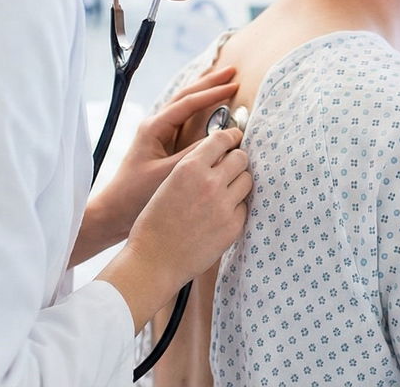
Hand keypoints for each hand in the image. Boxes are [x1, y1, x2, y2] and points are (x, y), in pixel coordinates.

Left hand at [73, 67, 237, 264]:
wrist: (113, 212)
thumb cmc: (135, 195)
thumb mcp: (167, 174)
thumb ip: (193, 155)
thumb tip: (220, 139)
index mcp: (154, 128)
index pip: (187, 103)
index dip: (212, 94)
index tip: (233, 85)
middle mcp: (155, 126)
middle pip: (186, 96)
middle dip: (210, 83)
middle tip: (233, 72)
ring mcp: (159, 135)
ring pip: (185, 106)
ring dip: (205, 93)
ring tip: (225, 82)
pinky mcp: (163, 146)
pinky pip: (186, 121)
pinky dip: (201, 110)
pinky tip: (213, 110)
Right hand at [128, 127, 251, 284]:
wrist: (153, 260)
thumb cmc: (154, 222)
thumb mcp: (168, 183)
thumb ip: (194, 168)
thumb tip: (219, 155)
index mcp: (189, 167)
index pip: (222, 139)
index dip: (230, 138)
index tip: (234, 139)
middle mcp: (210, 182)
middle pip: (240, 158)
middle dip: (235, 161)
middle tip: (229, 168)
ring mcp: (224, 205)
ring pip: (246, 181)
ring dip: (238, 182)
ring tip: (225, 192)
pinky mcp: (233, 226)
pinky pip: (244, 207)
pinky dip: (235, 208)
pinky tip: (220, 215)